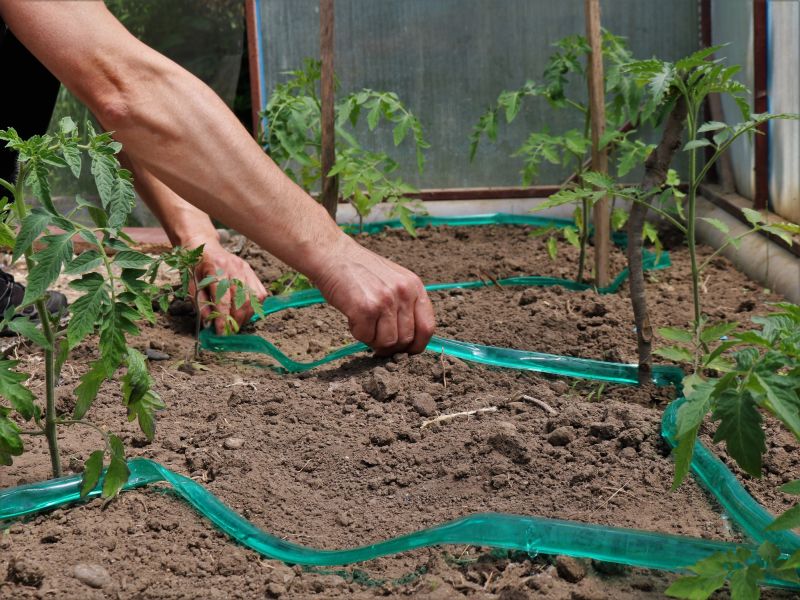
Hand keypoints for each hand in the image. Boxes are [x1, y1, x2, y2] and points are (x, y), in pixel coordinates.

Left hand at [187, 238, 267, 334]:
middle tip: (229, 332)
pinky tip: (245, 311)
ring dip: (246, 315)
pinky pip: (260, 293)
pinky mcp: (250, 271)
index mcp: (215, 269)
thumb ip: (200, 303)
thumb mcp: (190, 283)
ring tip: (237, 323)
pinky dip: (255, 306)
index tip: (221, 333)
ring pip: (254, 299)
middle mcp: (233, 268)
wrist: (202, 244)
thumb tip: (209, 323)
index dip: (223, 319)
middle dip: (237, 320)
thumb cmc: (193, 265)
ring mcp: (245, 269)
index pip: (223, 300)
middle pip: (242, 301)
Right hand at [313, 235, 434, 355]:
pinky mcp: (365, 308)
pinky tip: (352, 316)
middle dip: (389, 345)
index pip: (427, 328)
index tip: (405, 350)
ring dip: (372, 339)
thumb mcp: (393, 280)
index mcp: (414, 286)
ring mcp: (385, 301)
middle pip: (405, 340)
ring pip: (387, 343)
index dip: (416, 345)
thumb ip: (405, 304)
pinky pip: (365, 337)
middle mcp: (403, 293)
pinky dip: (357, 332)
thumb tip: (408, 340)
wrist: (332, 254)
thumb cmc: (360, 269)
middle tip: (374, 335)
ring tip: (363, 321)